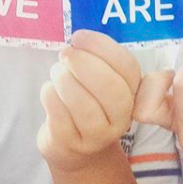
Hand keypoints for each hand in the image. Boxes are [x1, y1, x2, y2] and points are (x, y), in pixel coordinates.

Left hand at [37, 30, 140, 171]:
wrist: (76, 146)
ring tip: (56, 71)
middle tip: (65, 54)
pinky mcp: (74, 145)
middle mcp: (122, 116)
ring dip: (66, 82)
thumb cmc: (88, 101)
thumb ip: (99, 60)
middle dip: (84, 64)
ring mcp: (99, 135)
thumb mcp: (101, 81)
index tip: (79, 37)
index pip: (128, 66)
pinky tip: (49, 90)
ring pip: (85, 107)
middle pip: (111, 88)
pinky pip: (62, 119)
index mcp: (133, 92)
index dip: (102, 47)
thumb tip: (79, 40)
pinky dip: (52, 99)